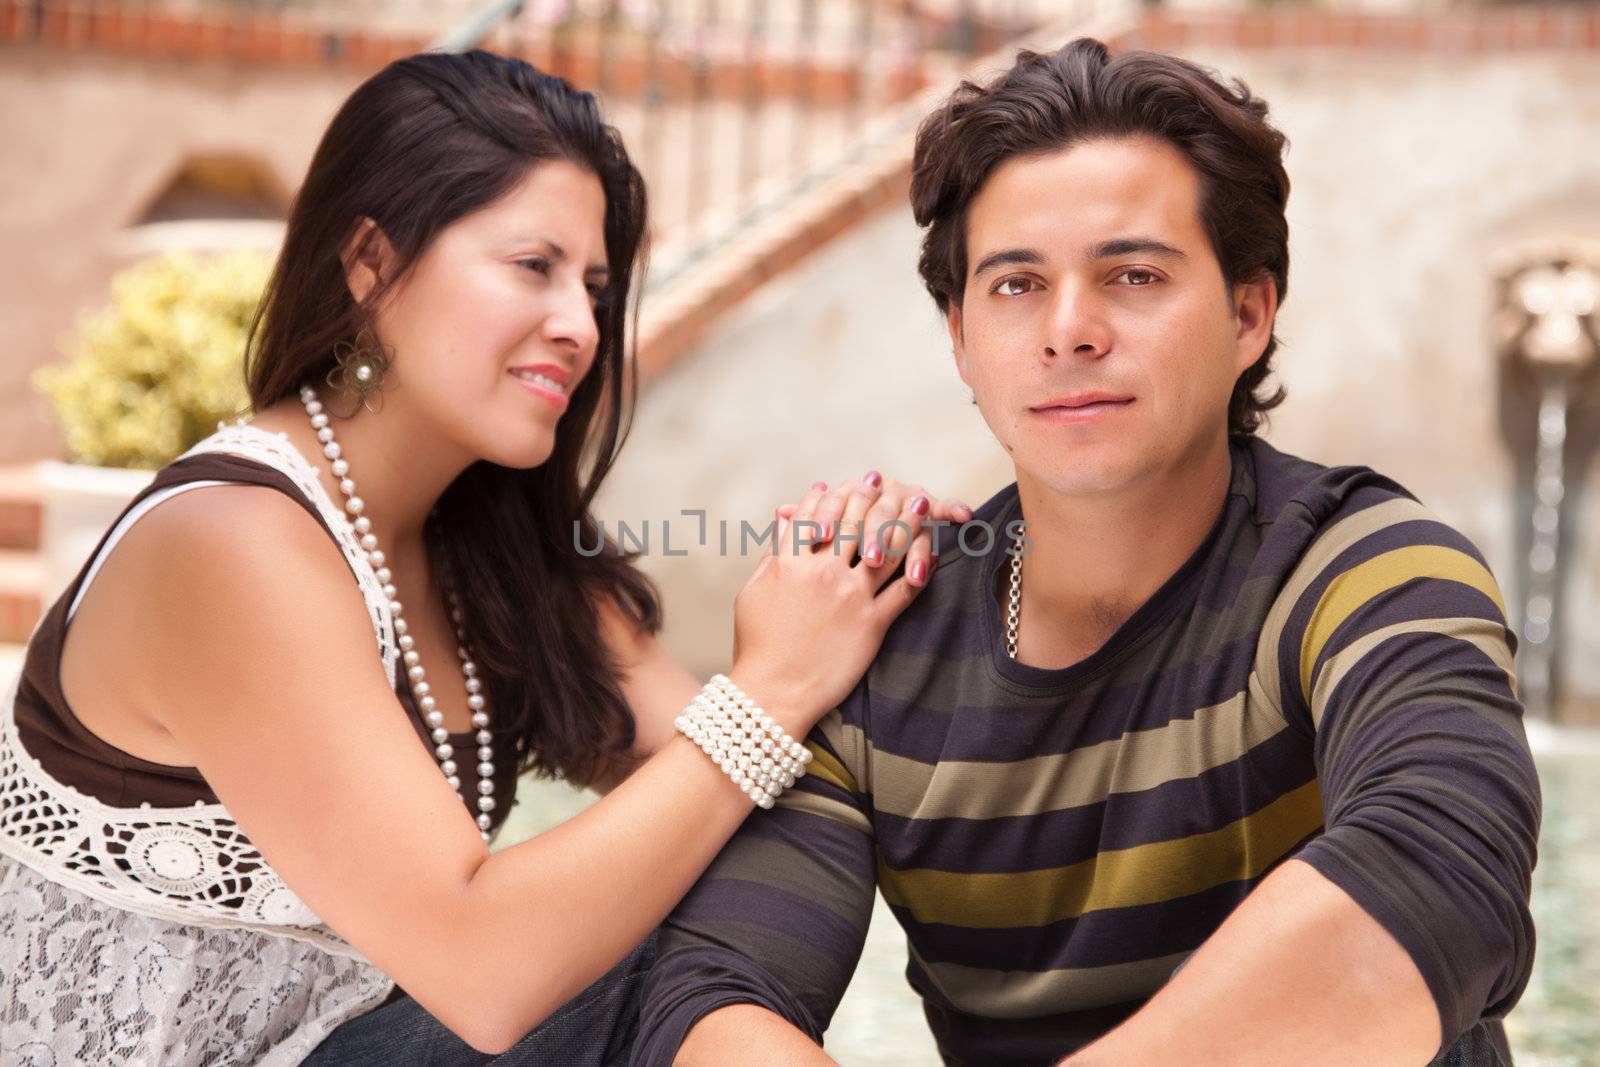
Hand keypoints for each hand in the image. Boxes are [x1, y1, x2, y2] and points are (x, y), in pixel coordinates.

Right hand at [729, 474, 944, 736]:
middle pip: (854, 522)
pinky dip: (921, 570)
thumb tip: (784, 519)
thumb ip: (771, 555)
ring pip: (886, 548)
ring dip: (906, 522)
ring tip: (919, 503)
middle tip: (883, 482)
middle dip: (871, 497)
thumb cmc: (758, 646)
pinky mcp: (871, 623)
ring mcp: (849, 596)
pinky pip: (904, 591)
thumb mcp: (753, 593)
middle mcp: (821, 573)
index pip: (814, 516)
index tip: (842, 484)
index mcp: (789, 563)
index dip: (829, 496)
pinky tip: (931, 557)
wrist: (773, 693)